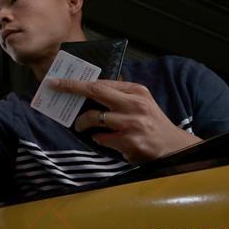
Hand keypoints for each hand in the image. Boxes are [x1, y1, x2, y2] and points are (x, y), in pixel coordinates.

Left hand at [49, 78, 201, 162]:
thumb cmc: (152, 122)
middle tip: (55, 88)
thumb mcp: (140, 102)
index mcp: (136, 91)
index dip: (77, 82)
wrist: (174, 146)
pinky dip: (98, 138)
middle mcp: (134, 104)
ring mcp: (132, 123)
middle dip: (72, 88)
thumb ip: (119, 95)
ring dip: (83, 123)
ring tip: (80, 126)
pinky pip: (102, 138)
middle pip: (96, 91)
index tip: (58, 81)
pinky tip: (103, 139)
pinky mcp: (130, 141)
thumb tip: (89, 88)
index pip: (101, 83)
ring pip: (95, 118)